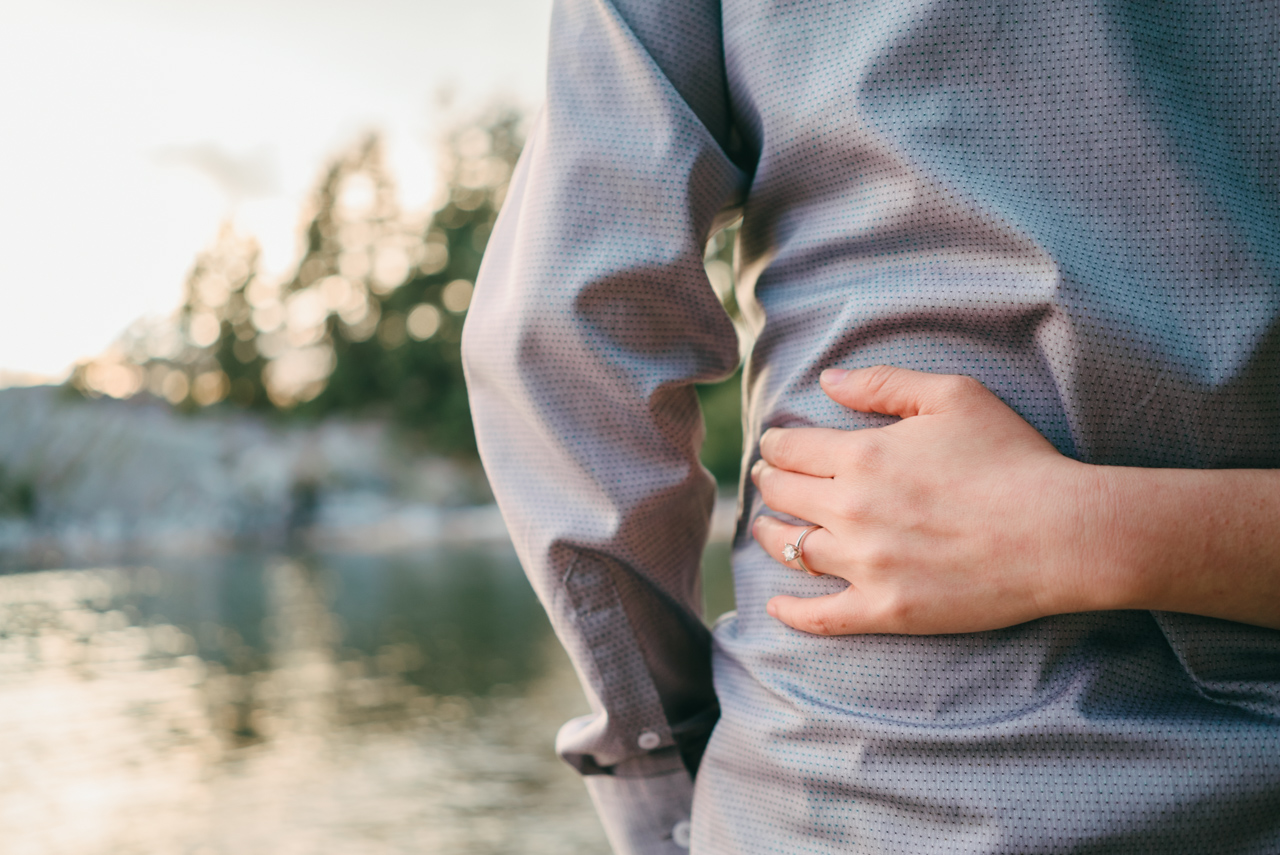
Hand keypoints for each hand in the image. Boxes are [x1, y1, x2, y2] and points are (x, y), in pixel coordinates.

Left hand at [751, 366, 1107, 635]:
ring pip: (791, 551)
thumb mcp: (952, 395)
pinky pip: (820, 616)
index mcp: (860, 456)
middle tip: (768, 478)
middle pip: (783, 495)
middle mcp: (850, 511)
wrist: (1059, 532)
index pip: (790, 449)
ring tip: (766, 527)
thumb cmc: (1012, 456)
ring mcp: (865, 565)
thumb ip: (883, 383)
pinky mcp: (885, 609)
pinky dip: (790, 611)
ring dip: (769, 534)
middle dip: (770, 481)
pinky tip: (776, 604)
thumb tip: (827, 380)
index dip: (776, 444)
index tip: (776, 444)